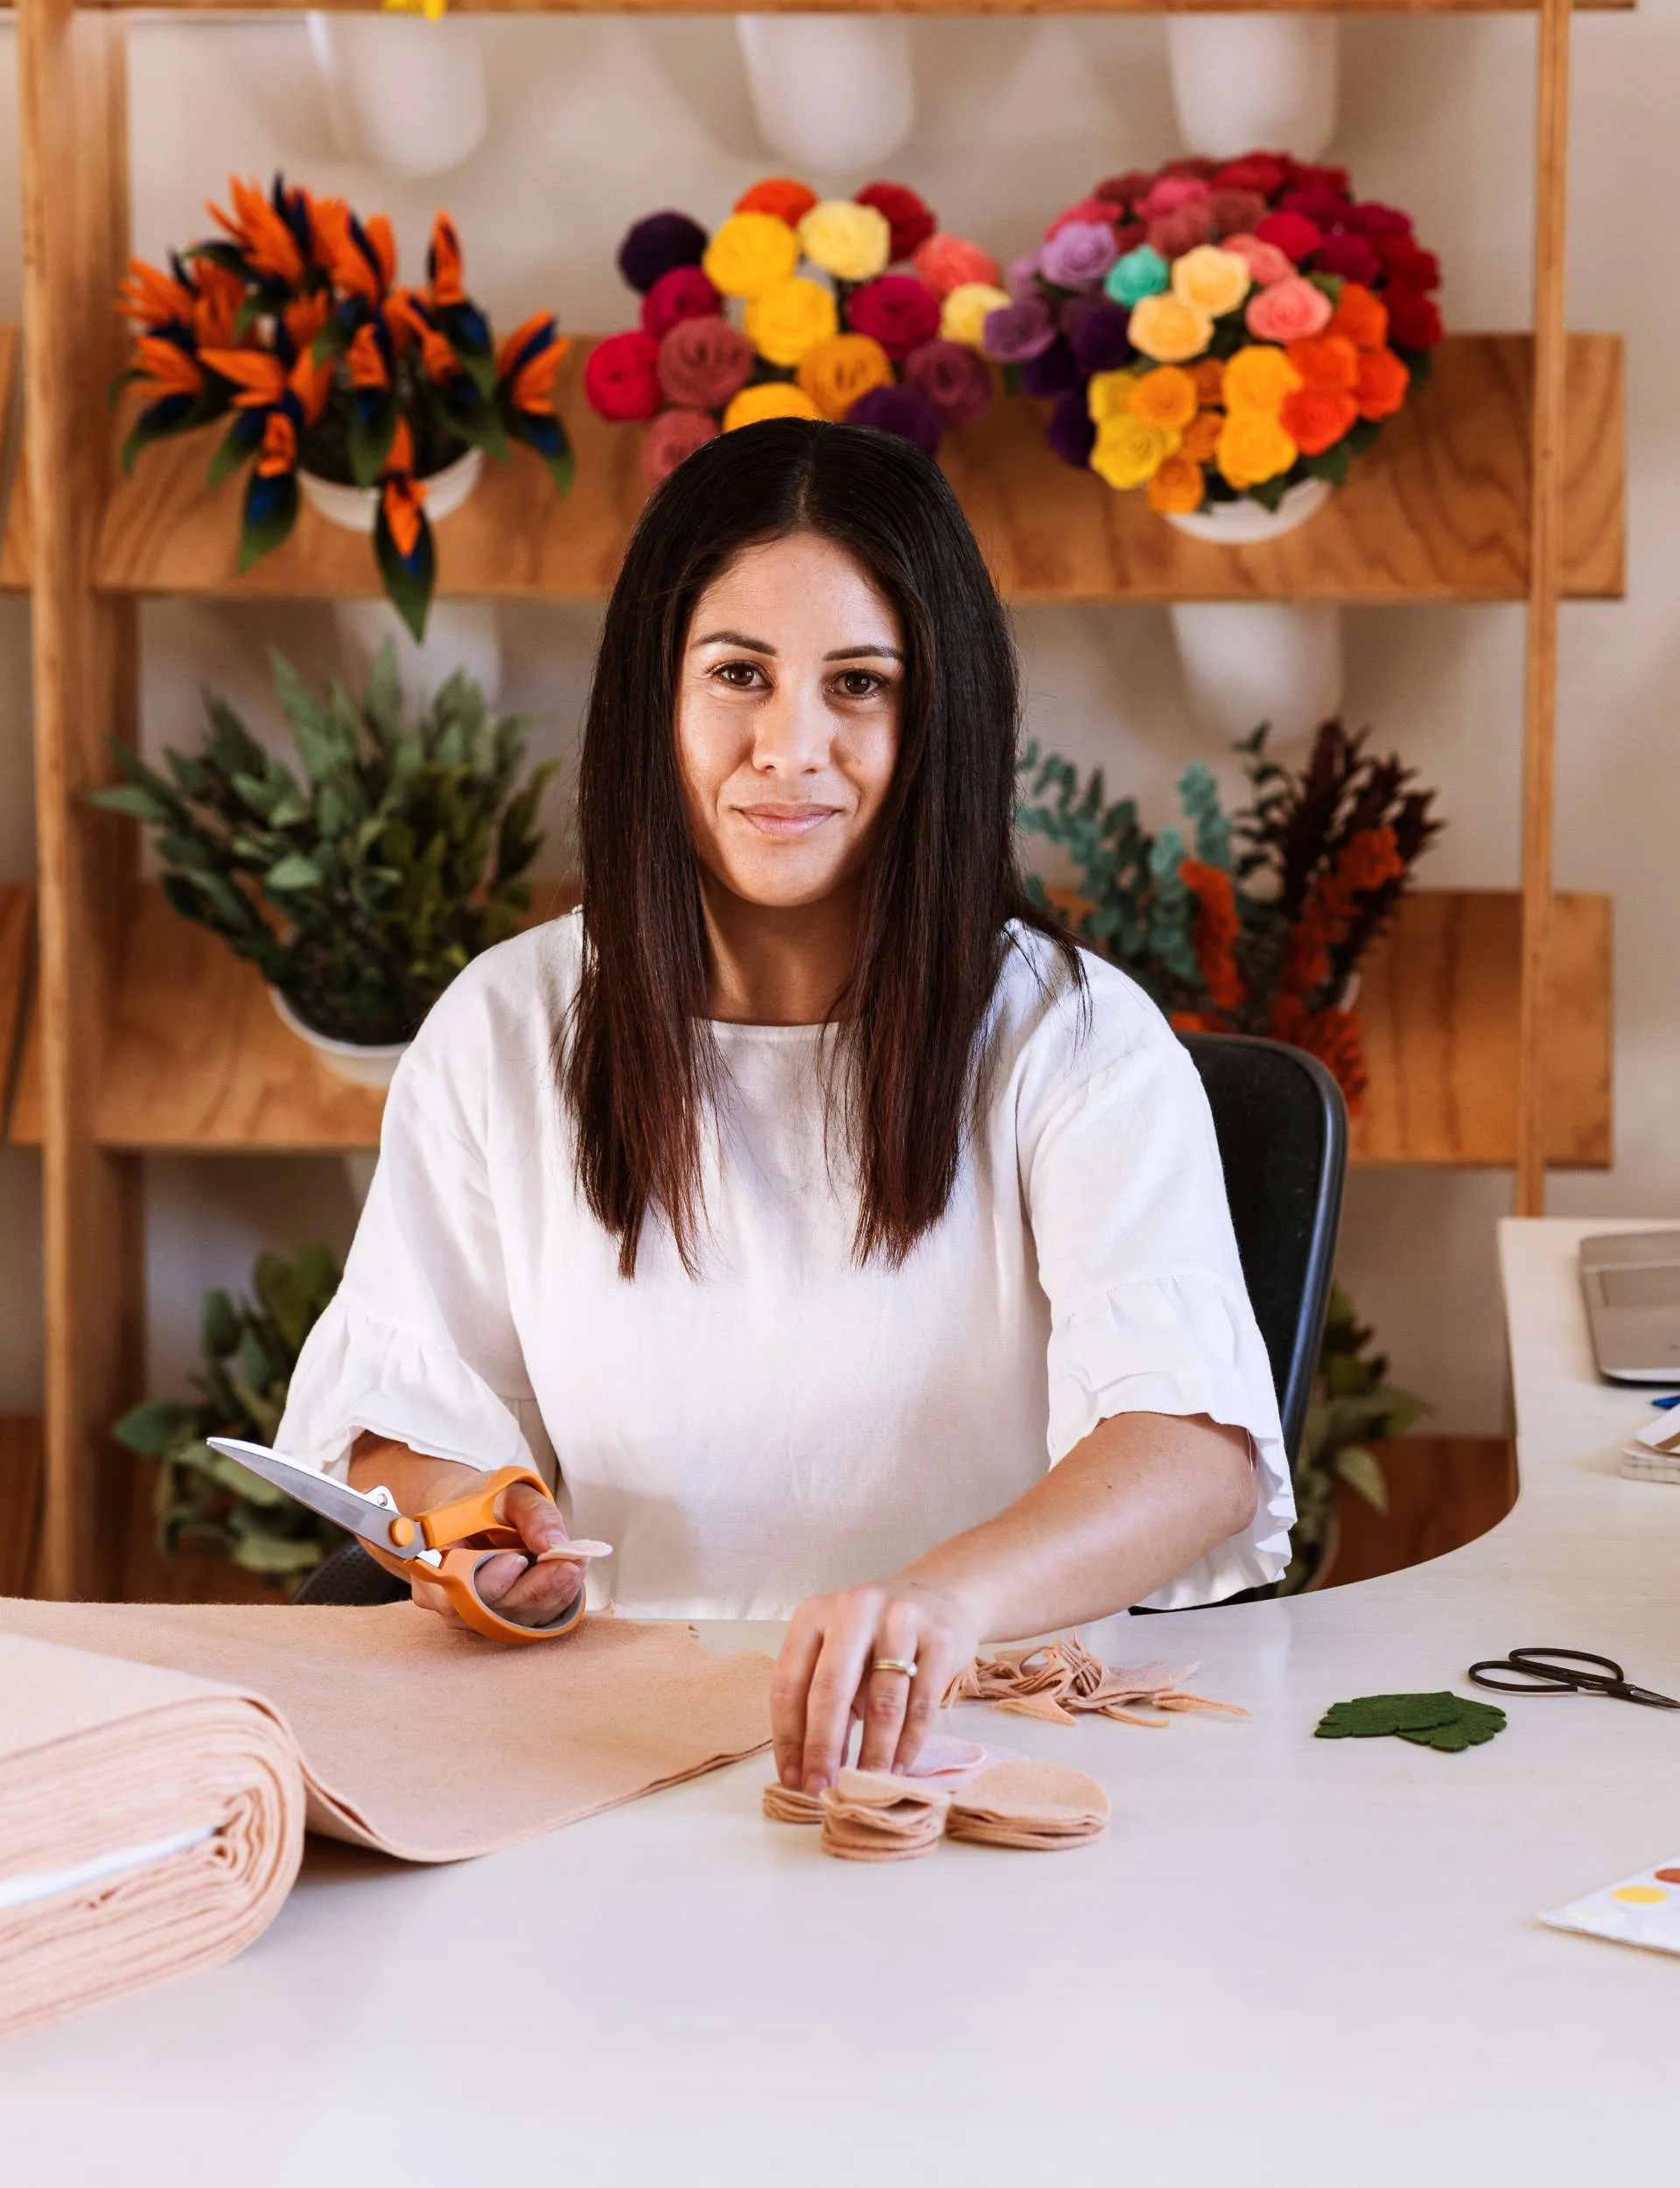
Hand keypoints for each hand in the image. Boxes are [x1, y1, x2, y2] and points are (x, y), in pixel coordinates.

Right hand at [408, 1481, 584, 1632]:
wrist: (475, 1512)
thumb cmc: (485, 1500)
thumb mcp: (510, 1493)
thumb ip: (534, 1515)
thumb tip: (557, 1545)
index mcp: (434, 1561)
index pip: (456, 1588)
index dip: (489, 1581)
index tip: (519, 1560)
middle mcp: (446, 1597)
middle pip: (489, 1612)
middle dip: (533, 1590)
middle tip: (568, 1565)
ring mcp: (471, 1615)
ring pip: (512, 1621)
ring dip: (548, 1596)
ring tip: (575, 1566)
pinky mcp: (497, 1620)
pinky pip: (525, 1620)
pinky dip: (551, 1601)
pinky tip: (570, 1578)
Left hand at [771, 1575, 982, 1793]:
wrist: (941, 1596)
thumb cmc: (877, 1637)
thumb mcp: (841, 1656)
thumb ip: (823, 1702)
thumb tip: (810, 1769)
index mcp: (814, 1613)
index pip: (789, 1683)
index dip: (788, 1738)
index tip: (791, 1779)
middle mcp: (854, 1609)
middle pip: (830, 1689)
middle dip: (823, 1748)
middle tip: (822, 1789)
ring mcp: (900, 1620)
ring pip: (882, 1702)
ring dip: (873, 1753)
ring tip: (867, 1785)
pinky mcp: (940, 1639)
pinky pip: (921, 1703)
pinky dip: (909, 1743)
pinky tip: (899, 1766)